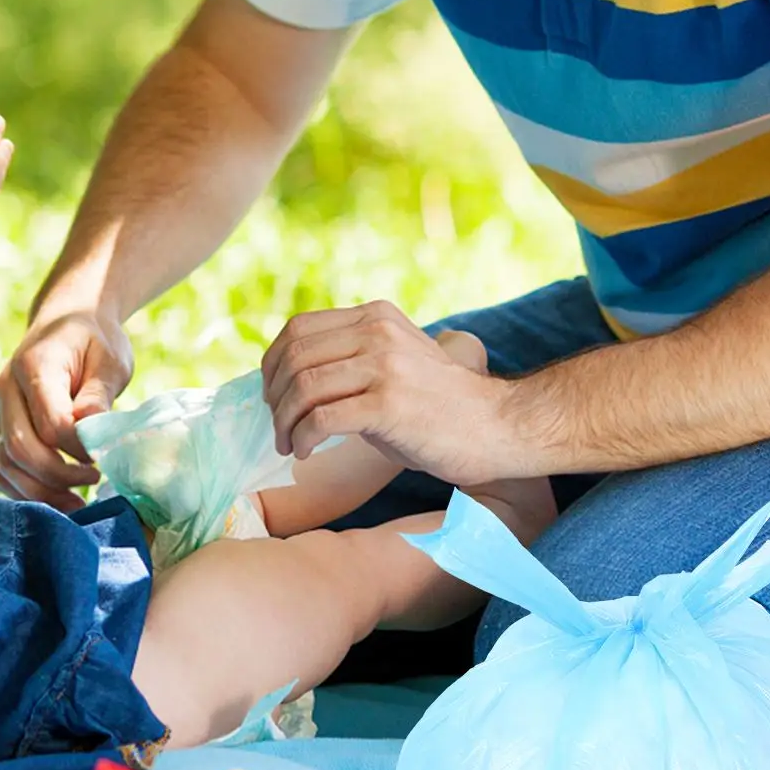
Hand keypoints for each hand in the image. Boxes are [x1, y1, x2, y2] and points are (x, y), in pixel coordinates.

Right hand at [0, 303, 134, 509]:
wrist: (68, 322)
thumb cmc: (94, 341)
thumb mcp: (110, 359)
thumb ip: (99, 394)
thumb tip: (90, 432)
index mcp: (34, 366)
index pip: (49, 422)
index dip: (77, 448)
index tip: (103, 456)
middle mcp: (7, 389)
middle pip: (19, 448)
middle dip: (58, 476)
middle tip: (94, 483)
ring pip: (5, 464)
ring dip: (40, 492)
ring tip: (77, 504)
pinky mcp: (0, 428)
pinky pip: (0, 468)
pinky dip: (22, 490)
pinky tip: (54, 498)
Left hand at [261, 301, 519, 488]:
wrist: (498, 427)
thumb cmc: (441, 407)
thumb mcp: (397, 362)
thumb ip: (354, 357)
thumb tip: (292, 378)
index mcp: (376, 317)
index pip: (299, 328)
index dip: (272, 363)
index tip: (271, 394)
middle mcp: (378, 333)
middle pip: (295, 356)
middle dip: (275, 396)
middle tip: (277, 426)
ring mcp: (385, 366)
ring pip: (304, 387)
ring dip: (285, 421)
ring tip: (288, 443)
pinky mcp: (389, 404)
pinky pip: (323, 419)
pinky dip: (303, 437)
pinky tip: (305, 452)